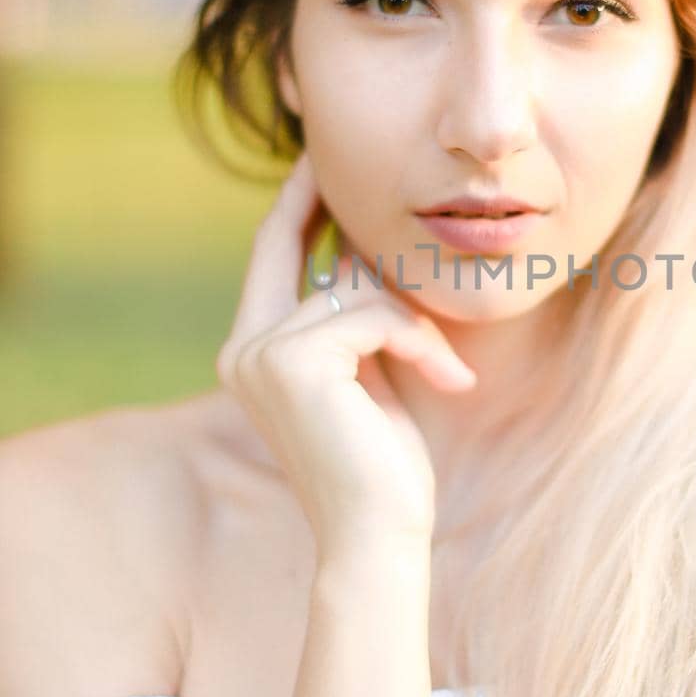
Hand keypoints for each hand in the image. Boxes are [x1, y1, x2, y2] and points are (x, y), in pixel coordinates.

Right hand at [215, 151, 476, 564]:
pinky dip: (421, 341)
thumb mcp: (371, 372)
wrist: (378, 535)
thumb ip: (358, 314)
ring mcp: (261, 354)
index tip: (321, 162)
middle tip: (342, 164)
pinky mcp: (295, 361)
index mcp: (254, 352)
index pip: (270, 255)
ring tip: (448, 369)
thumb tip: (370, 245)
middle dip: (325, 201)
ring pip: (356, 287)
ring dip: (415, 322)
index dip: (295, 203)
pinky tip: (450, 380)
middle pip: (289, 244)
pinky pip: (376, 315)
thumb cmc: (383, 464)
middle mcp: (244, 349)